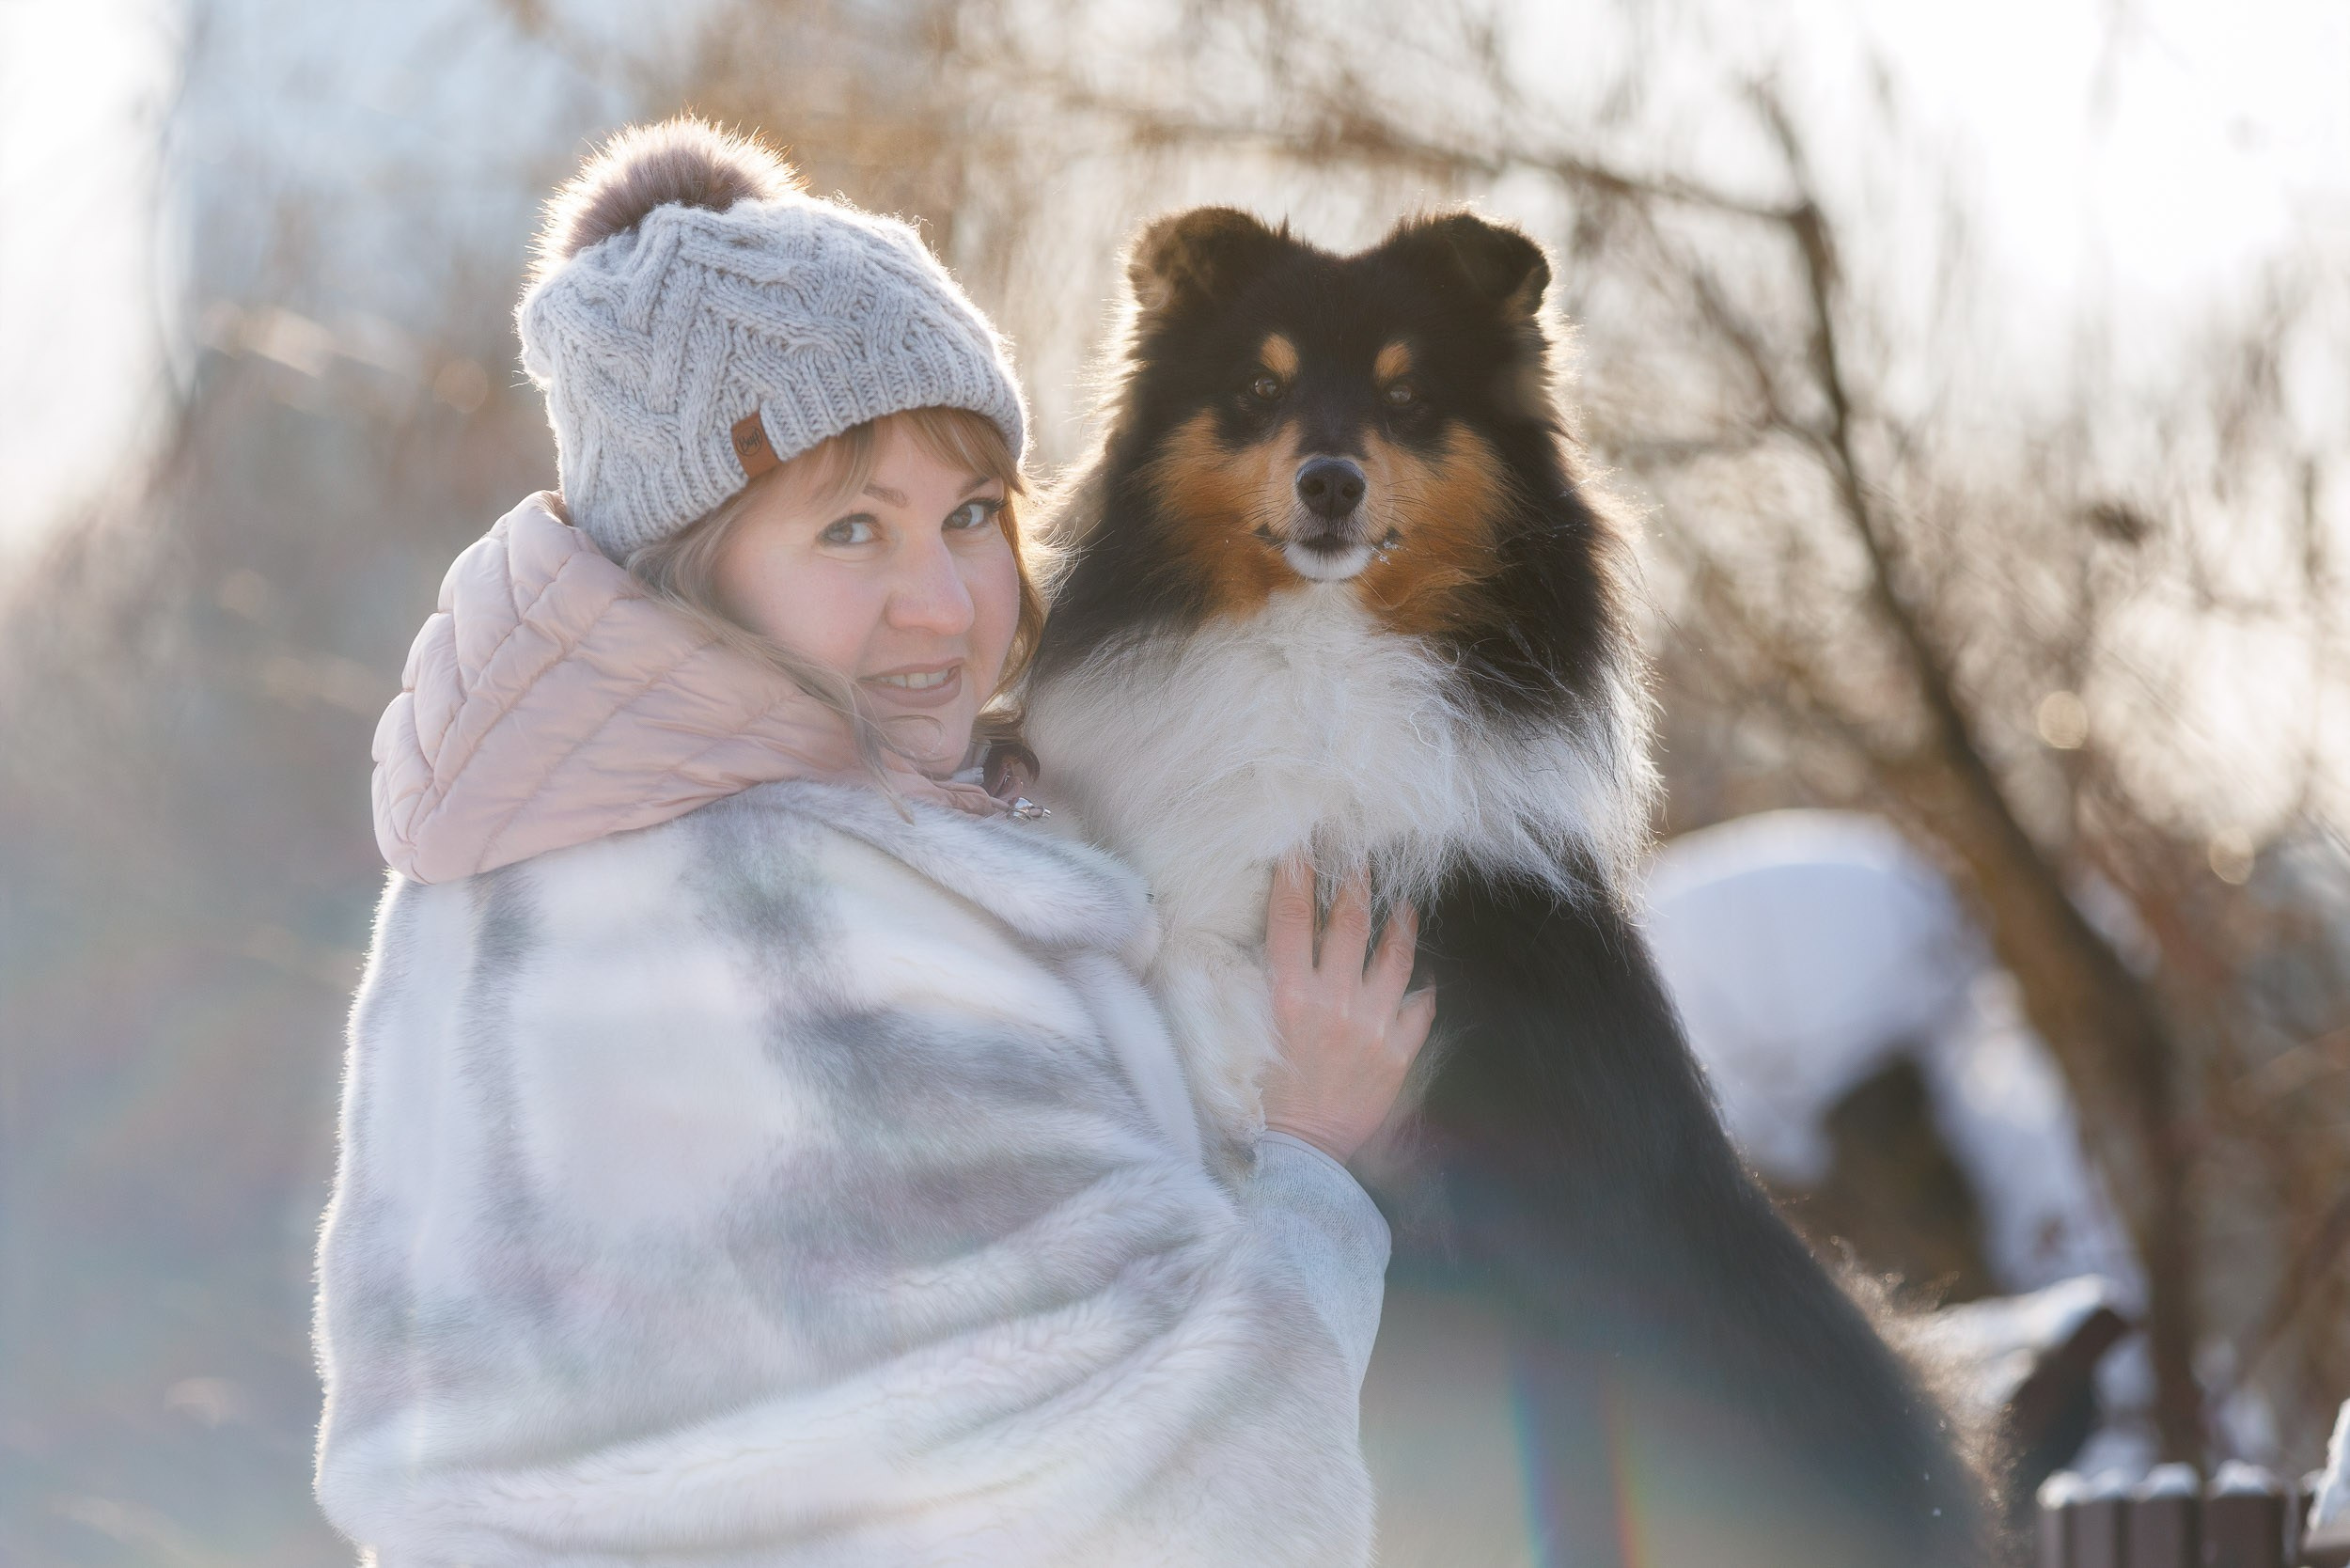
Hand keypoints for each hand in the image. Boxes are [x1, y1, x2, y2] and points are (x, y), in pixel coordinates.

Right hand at [1259, 858, 1437, 1164]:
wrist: (1299, 1155)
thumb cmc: (1263, 1095)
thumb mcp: (1248, 1033)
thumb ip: (1263, 986)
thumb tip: (1274, 942)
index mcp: (1288, 996)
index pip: (1294, 918)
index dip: (1299, 876)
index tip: (1305, 848)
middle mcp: (1334, 1004)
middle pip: (1350, 925)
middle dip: (1356, 884)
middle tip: (1363, 857)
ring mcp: (1372, 1027)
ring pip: (1395, 958)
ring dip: (1400, 925)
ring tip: (1405, 904)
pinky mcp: (1397, 1054)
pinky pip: (1419, 1009)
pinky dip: (1423, 991)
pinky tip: (1424, 979)